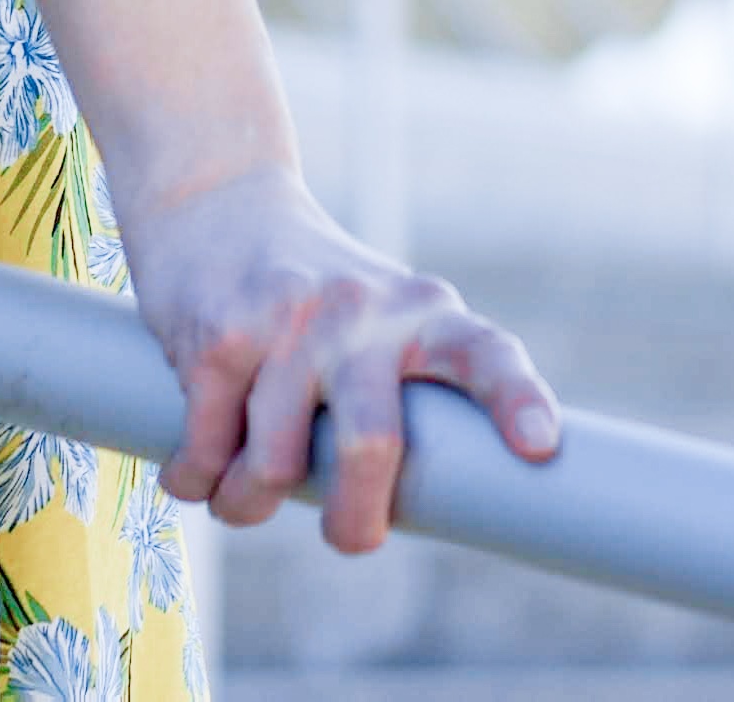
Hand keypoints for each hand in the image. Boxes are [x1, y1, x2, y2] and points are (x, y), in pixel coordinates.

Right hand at [116, 160, 560, 552]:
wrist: (213, 195)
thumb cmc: (313, 292)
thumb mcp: (379, 317)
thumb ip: (404, 392)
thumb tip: (423, 513)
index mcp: (419, 312)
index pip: (482, 354)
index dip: (515, 399)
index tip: (539, 448)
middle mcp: (359, 313)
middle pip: (369, 446)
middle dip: (355, 521)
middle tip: (349, 538)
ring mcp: (286, 321)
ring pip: (274, 467)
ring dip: (249, 505)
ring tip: (242, 499)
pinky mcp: (217, 335)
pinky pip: (206, 451)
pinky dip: (195, 480)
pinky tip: (194, 474)